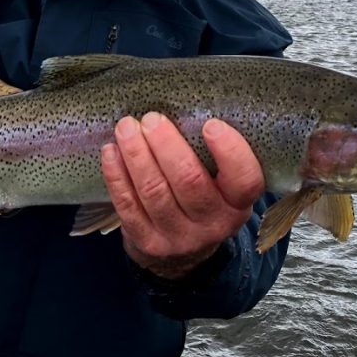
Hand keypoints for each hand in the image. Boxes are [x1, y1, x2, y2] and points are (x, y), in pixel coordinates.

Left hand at [100, 112, 264, 279]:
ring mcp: (179, 238)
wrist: (183, 253)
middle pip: (189, 182)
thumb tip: (189, 103)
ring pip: (154, 192)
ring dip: (137, 155)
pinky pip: (128, 206)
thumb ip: (214, 154)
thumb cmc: (202, 197)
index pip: (245, 180)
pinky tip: (111, 152)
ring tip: (126, 128)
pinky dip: (117, 176)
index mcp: (237, 204)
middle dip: (167, 145)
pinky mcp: (148, 243)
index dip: (230, 152)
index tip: (211, 124)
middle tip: (152, 119)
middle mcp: (213, 224)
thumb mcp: (222, 183)